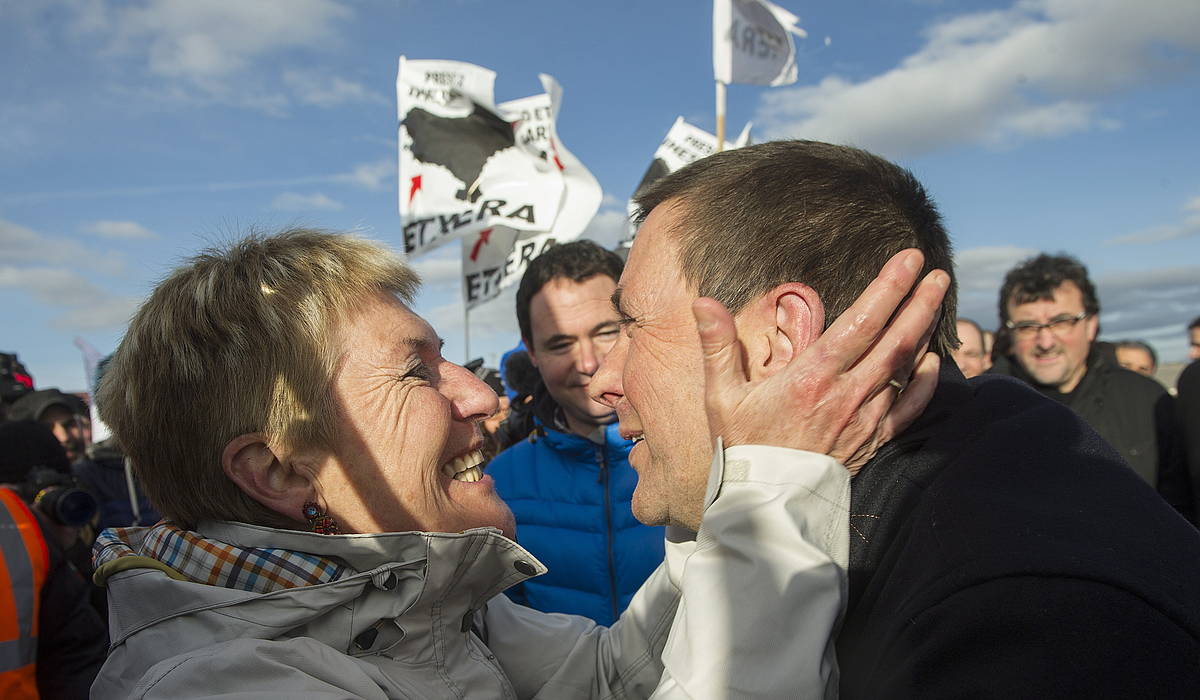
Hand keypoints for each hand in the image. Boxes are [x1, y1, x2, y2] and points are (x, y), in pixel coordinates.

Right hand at [692, 249, 947, 473]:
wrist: (766, 503)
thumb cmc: (742, 446)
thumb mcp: (720, 395)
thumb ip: (717, 345)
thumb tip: (702, 301)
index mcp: (812, 376)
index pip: (861, 322)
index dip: (889, 287)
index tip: (908, 259)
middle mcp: (846, 394)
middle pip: (894, 339)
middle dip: (919, 301)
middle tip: (939, 272)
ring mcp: (864, 418)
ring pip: (905, 367)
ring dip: (923, 330)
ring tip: (936, 299)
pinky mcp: (872, 441)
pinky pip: (910, 408)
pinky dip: (925, 382)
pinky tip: (932, 360)